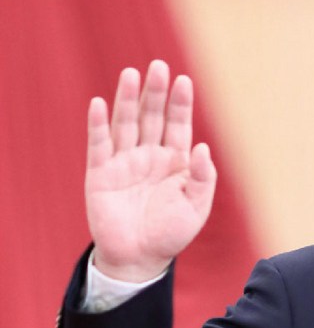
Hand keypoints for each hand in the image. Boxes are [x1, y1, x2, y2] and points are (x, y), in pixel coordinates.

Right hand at [86, 61, 216, 280]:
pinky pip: (99, 145)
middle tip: (158, 67)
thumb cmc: (170, 234)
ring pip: (125, 124)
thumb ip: (202, 177)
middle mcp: (149, 155)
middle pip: (151, 116)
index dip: (180, 103)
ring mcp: (124, 162)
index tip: (183, 81)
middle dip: (155, 93)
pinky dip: (98, 125)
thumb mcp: (196, 207)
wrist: (138, 260)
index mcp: (174, 161)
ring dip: (127, 99)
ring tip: (131, 74)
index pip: (178, 124)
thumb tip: (201, 147)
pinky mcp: (101, 174)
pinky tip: (99, 104)